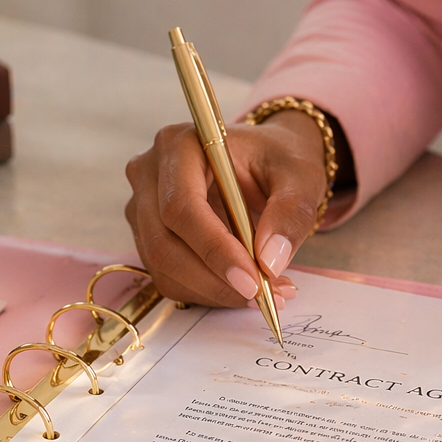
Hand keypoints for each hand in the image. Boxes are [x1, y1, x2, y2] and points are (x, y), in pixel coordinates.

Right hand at [124, 110, 327, 307]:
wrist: (266, 163)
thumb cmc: (279, 160)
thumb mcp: (300, 177)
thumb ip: (290, 214)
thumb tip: (269, 262)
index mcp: (180, 145)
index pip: (181, 206)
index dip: (214, 249)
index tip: (253, 280)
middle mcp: (149, 174)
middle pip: (164, 243)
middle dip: (215, 279)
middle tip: (263, 296)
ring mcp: (142, 208)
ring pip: (165, 268)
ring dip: (215, 291)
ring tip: (266, 292)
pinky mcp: (149, 238)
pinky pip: (170, 279)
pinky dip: (209, 293)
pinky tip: (244, 288)